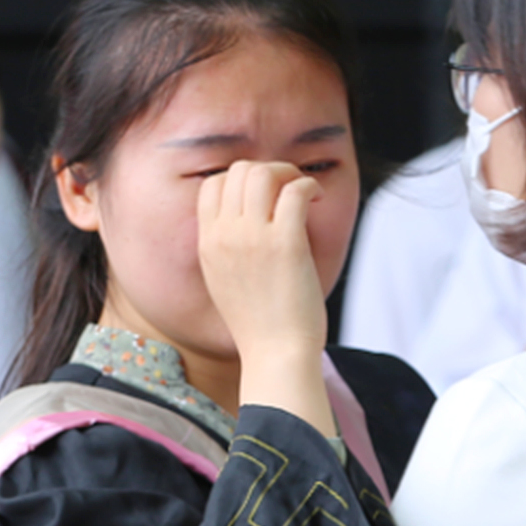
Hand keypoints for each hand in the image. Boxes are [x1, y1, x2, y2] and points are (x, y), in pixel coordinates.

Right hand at [198, 160, 333, 436]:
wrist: (275, 355)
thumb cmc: (259, 324)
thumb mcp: (224, 281)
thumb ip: (227, 247)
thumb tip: (249, 219)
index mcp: (207, 244)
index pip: (212, 185)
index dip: (240, 180)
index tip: (265, 196)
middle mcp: (225, 236)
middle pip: (239, 172)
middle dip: (269, 171)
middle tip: (290, 189)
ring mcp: (254, 238)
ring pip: (264, 173)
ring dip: (289, 173)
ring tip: (304, 193)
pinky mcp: (286, 244)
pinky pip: (295, 192)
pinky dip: (309, 187)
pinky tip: (318, 200)